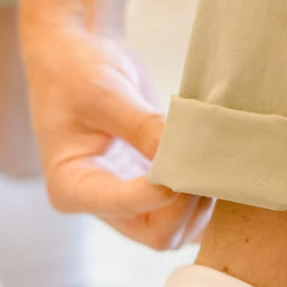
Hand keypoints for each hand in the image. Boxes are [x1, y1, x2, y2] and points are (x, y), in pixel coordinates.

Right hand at [22, 12, 211, 248]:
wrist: (75, 53)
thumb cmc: (73, 69)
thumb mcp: (105, 93)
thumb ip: (144, 128)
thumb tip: (184, 158)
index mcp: (71, 186)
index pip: (125, 208)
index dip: (162, 191)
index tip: (185, 158)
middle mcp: (98, 203)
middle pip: (156, 233)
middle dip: (188, 204)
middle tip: (208, 161)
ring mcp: (126, 200)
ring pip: (176, 228)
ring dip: (201, 202)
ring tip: (215, 159)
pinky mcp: (148, 189)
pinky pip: (183, 211)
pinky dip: (204, 197)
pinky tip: (215, 165)